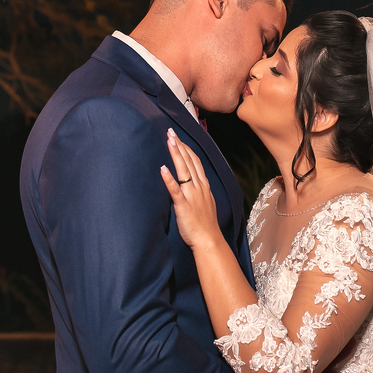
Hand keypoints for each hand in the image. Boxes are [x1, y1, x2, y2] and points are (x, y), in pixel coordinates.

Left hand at [160, 128, 221, 250]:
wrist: (209, 240)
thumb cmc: (205, 224)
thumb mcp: (205, 202)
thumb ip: (198, 190)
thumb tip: (191, 182)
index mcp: (203, 186)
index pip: (195, 162)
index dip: (186, 148)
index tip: (178, 137)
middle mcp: (198, 187)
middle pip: (189, 161)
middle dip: (179, 145)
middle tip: (170, 132)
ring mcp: (191, 195)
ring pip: (184, 171)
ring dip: (176, 154)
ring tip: (169, 141)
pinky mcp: (183, 206)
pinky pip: (175, 190)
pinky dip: (169, 179)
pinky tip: (163, 168)